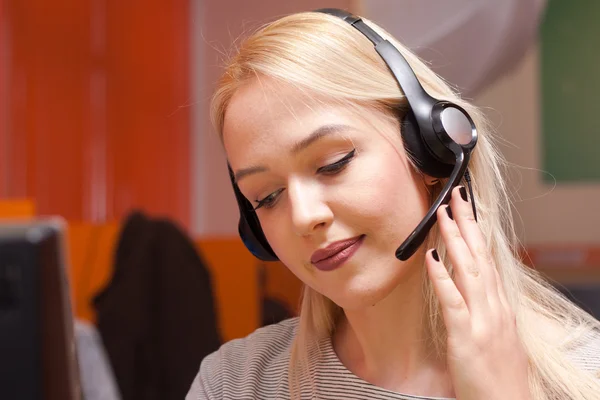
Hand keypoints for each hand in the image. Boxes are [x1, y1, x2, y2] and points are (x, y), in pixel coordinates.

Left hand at [426, 186, 529, 399]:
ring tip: (441, 213)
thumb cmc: (499, 372)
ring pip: (468, 270)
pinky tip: (431, 258)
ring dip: (454, 239)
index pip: (487, 257)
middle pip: (479, 255)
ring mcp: (482, 319)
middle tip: (455, 195)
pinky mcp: (467, 335)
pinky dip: (442, 277)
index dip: (476, 231)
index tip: (466, 207)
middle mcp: (494, 306)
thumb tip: (477, 284)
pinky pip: (452, 301)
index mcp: (499, 304)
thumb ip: (487, 307)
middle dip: (466, 223)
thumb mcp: (498, 333)